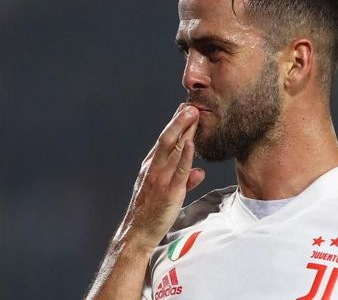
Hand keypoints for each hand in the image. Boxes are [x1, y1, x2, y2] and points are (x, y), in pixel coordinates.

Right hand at [116, 103, 204, 250]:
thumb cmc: (152, 212)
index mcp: (151, 166)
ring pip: (171, 148)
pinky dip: (185, 156)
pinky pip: (178, 170)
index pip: (164, 141)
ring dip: (183, 130)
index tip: (184, 109)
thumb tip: (199, 171)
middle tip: (190, 105)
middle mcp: (154, 168)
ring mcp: (160, 178)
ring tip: (193, 114)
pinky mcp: (169, 191)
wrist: (139, 232)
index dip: (174, 124)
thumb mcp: (167, 191)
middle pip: (166, 138)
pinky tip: (190, 143)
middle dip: (179, 120)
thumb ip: (184, 180)